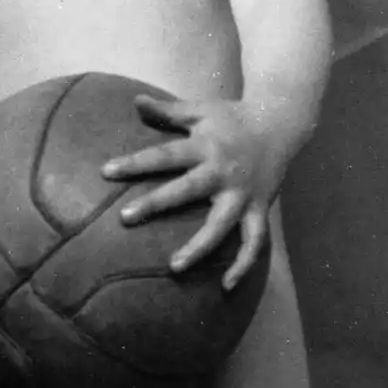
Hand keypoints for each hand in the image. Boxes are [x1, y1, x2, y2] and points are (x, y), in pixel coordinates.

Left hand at [101, 95, 274, 289]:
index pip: (166, 155)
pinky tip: (226, 286)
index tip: (106, 172)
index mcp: (206, 146)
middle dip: (157, 203)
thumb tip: (134, 101)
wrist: (281, 124)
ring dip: (200, 246)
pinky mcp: (259, 209)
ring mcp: (243, 194)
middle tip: (125, 217)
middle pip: (188, 189)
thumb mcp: (201, 109)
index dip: (136, 163)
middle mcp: (223, 172)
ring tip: (174, 266)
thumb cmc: (232, 117)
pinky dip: (244, 264)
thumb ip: (167, 110)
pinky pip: (254, 241)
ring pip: (222, 224)